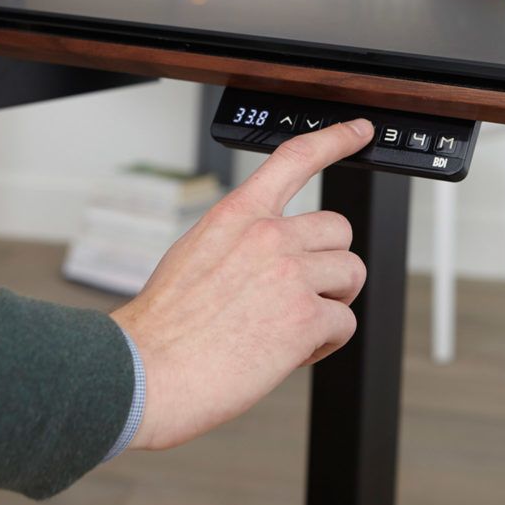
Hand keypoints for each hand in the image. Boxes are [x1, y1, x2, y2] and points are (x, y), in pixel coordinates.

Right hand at [110, 118, 373, 449]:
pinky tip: (289, 351)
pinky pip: (345, 322)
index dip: (335, 139)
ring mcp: (290, 273)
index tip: (358, 130)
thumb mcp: (195, 254)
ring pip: (351, 273)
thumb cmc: (164, 325)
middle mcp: (269, 235)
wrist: (146, 373)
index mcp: (238, 214)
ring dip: (332, 301)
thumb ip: (242, 242)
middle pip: (339, 229)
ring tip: (294, 325)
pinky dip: (325, 341)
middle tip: (306, 289)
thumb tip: (280, 253)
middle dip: (329, 261)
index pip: (296, 158)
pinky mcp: (306, 317)